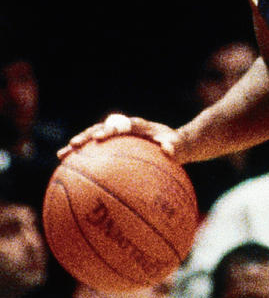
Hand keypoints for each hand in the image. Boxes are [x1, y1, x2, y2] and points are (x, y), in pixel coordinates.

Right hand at [58, 113, 178, 159]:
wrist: (174, 143)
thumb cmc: (176, 145)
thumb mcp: (178, 146)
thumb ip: (173, 147)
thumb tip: (170, 151)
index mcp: (137, 126)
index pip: (121, 125)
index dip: (110, 130)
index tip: (100, 138)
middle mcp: (123, 128)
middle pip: (100, 129)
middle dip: (85, 136)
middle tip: (72, 145)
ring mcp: (116, 136)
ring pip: (93, 138)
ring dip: (77, 146)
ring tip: (61, 156)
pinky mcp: (113, 146)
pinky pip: (96, 152)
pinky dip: (84, 160)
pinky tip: (69, 173)